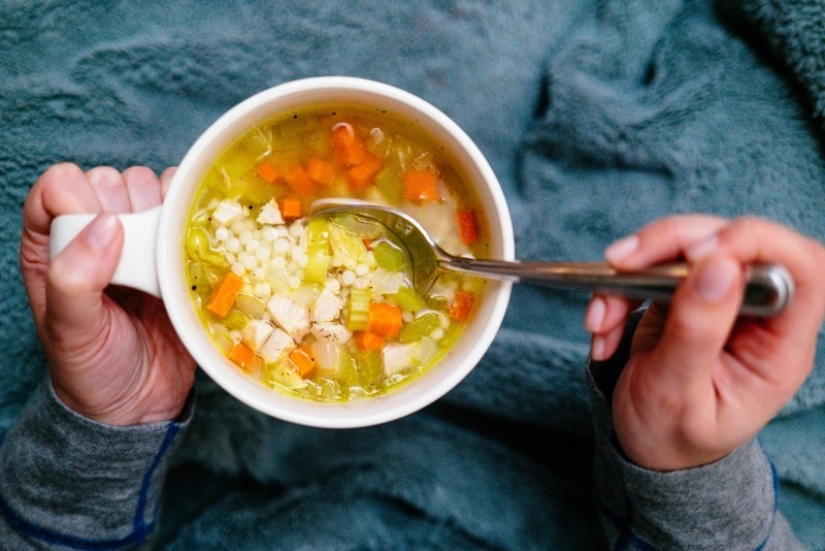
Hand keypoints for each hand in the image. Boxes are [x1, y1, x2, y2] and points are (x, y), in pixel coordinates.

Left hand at [20, 163, 196, 424]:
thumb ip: (74, 278)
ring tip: (162, 262)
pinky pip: (189, 209)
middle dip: (128, 211)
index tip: (102, 241)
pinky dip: (195, 218)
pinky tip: (189, 251)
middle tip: (135, 262)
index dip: (82, 201)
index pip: (61, 186)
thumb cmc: (92, 369)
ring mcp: (139, 238)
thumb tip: (107, 225)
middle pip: (112, 181)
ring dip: (163, 216)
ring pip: (153, 188)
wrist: (140, 403)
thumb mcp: (70, 332)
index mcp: (53, 244)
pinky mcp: (177, 248)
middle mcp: (94, 232)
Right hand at [585, 215, 824, 469]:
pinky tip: (600, 326)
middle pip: (735, 243)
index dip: (757, 245)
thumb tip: (718, 267)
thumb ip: (697, 332)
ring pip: (689, 246)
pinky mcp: (683, 295)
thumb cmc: (671, 435)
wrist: (646, 449)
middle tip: (625, 263)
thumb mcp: (677, 394)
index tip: (701, 256)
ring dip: (634, 268)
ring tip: (600, 316)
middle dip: (675, 244)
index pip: (801, 270)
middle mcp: (755, 315)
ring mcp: (718, 301)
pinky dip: (616, 289)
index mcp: (778, 347)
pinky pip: (652, 268)